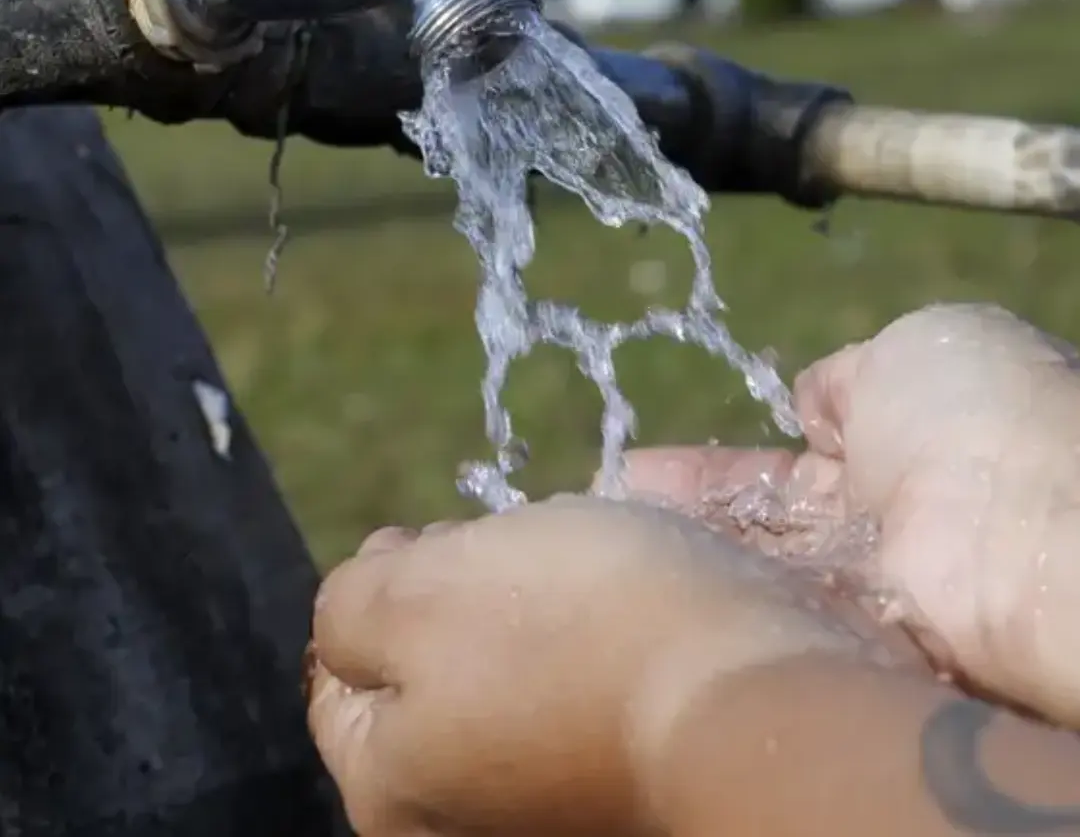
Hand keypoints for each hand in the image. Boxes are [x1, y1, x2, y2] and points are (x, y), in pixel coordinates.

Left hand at [306, 496, 918, 836]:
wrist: (756, 695)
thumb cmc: (572, 631)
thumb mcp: (418, 593)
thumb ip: (349, 604)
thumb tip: (358, 602)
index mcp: (392, 794)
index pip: (339, 682)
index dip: (376, 588)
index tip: (427, 536)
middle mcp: (465, 826)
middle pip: (427, 682)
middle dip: (455, 599)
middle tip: (505, 547)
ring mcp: (551, 812)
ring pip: (507, 682)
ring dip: (527, 615)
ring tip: (572, 567)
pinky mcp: (625, 787)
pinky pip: (579, 700)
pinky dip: (589, 648)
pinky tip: (623, 609)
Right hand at [619, 303, 1079, 725]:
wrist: (1030, 532)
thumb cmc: (976, 416)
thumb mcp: (913, 350)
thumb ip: (849, 378)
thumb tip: (811, 404)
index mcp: (904, 443)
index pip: (794, 460)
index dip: (720, 467)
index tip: (644, 464)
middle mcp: (883, 524)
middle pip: (764, 522)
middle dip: (687, 511)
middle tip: (607, 500)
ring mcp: (866, 589)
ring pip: (758, 567)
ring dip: (684, 550)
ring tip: (602, 533)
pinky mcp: (854, 643)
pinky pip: (771, 612)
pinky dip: (707, 595)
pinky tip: (639, 576)